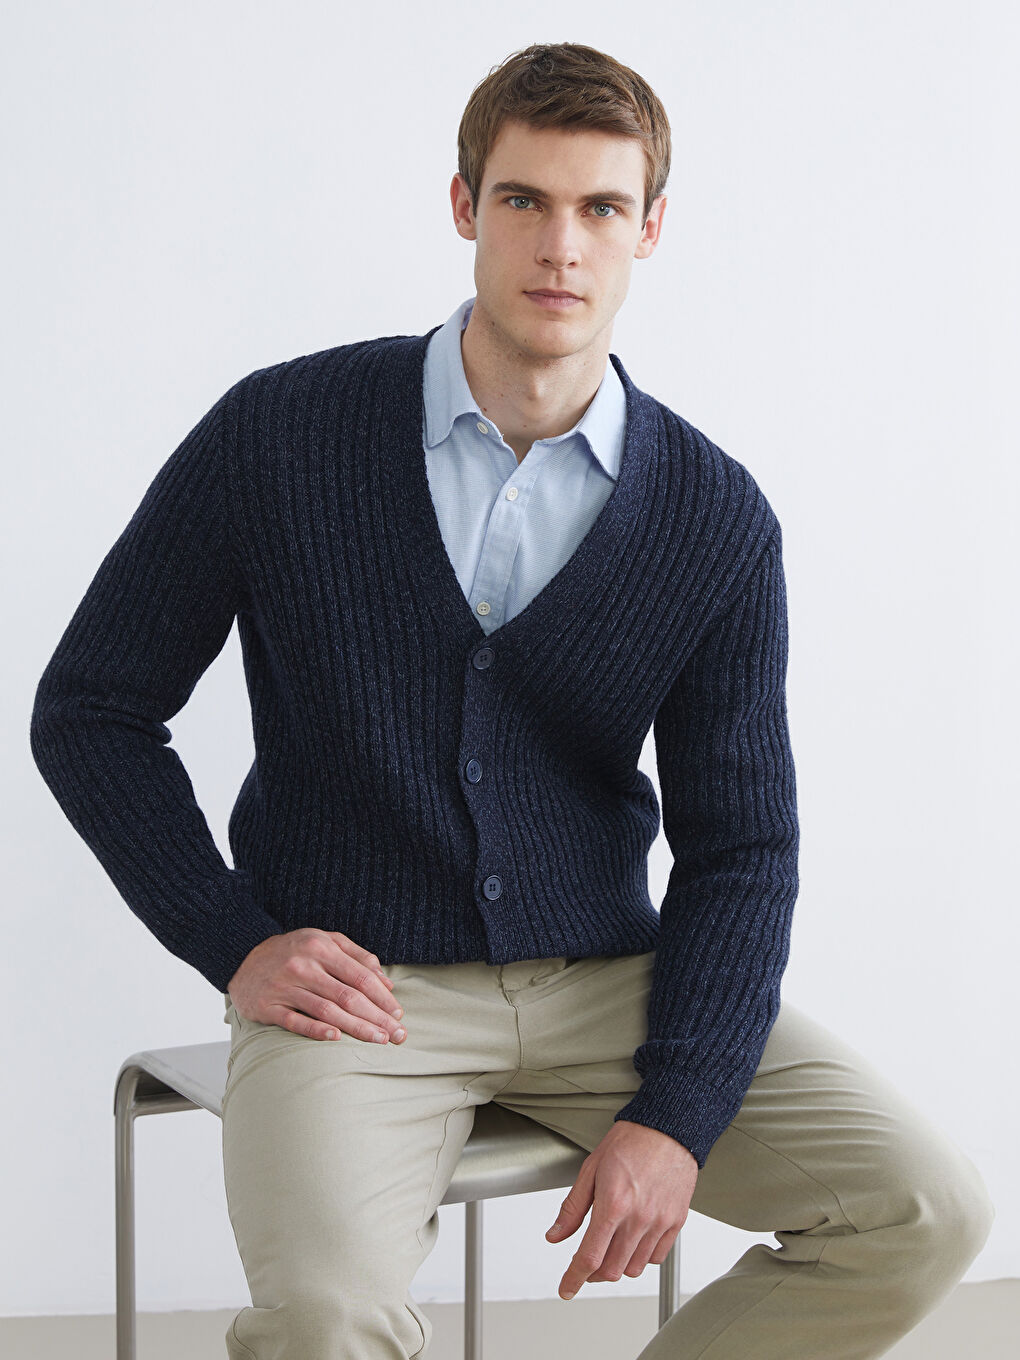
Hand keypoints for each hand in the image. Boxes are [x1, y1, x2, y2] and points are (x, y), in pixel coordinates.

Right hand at [226, 927, 407, 1045]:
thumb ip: (357, 957)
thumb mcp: (325, 941)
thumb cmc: (294, 950)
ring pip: (326, 1011)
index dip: (382, 997)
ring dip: (356, 1028)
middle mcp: (304, 966)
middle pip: (347, 996)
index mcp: (321, 947)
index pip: (359, 976)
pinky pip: (295, 1022)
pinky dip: (316, 1030)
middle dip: (376, 1017)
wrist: (244, 956)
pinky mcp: (267, 1007)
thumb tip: (386, 983)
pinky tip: (336, 1038)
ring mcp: (284, 987)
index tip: (398, 1014)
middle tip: (397, 1035)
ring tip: (378, 1040)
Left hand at [545, 1120, 696, 1299]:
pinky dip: (640, 1258)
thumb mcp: (591, 1169)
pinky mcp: (676, 1222)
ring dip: (617, 1267)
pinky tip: (632, 1241)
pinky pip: (656, 1258)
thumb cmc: (630, 1141)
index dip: (573, 1279)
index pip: (589, 1257)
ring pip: (634, 1269)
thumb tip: (555, 1236)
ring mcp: (660, 1223)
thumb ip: (572, 1208)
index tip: (566, 1289)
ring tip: (609, 1249)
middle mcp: (638, 1219)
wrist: (669, 1127)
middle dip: (592, 1273)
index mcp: (613, 1205)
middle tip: (585, 1263)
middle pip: (611, 1270)